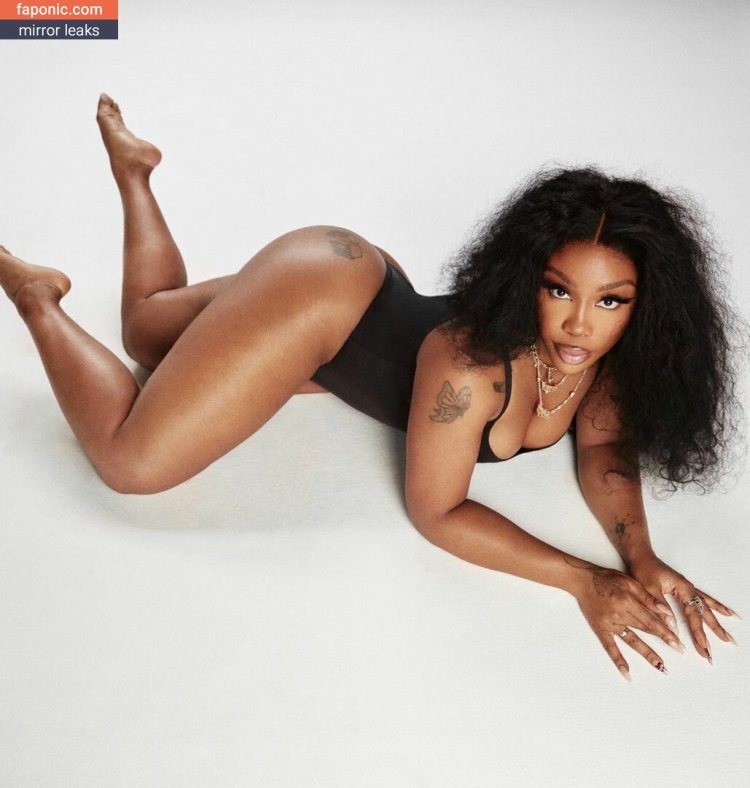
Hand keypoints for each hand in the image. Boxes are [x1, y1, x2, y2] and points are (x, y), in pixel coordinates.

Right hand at [569, 558, 684, 679]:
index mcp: (628, 601)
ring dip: (647, 654)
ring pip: (632, 641)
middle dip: (663, 640)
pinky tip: (627, 673)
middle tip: (679, 651)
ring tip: (661, 666)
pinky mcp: (601, 629)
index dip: (666, 631)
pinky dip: (618, 660)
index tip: (678, 641)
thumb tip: (665, 611)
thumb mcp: (629, 582)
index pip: (652, 620)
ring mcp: (610, 624)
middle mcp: (620, 614)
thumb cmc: (606, 578)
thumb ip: (647, 597)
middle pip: (646, 630)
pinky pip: (610, 647)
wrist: (582, 580)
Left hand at [627, 553, 737, 663]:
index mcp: (682, 588)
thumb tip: (672, 627)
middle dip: (712, 633)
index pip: (693, 615)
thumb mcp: (648, 589)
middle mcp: (689, 588)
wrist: (640, 556)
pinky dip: (717, 607)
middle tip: (713, 652)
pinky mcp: (685, 589)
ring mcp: (688, 588)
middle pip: (704, 614)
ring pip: (707, 608)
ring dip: (718, 623)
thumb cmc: (643, 569)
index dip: (698, 632)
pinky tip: (727, 613)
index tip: (703, 646)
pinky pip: (705, 599)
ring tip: (729, 638)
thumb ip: (661, 607)